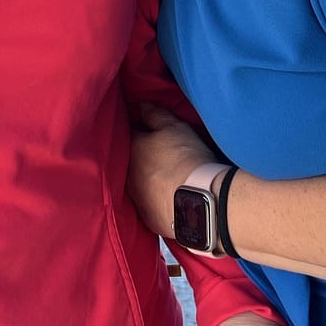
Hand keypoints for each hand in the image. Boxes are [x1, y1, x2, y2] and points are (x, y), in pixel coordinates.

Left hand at [128, 103, 217, 239]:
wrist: (199, 200)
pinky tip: (167, 198)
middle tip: (158, 155)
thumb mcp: (174, 127)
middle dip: (140, 157)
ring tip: (164, 179)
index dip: (140, 129)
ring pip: (136, 185)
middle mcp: (126, 175)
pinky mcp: (148, 219)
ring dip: (145, 181)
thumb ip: (154, 114)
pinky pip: (148, 206)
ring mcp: (135, 199)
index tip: (148, 129)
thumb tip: (140, 106)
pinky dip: (155, 201)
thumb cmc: (185, 157)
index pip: (129, 132)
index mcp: (131, 148)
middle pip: (131, 161)